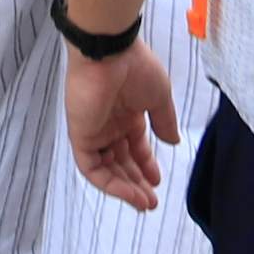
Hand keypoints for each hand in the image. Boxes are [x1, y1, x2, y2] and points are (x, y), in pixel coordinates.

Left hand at [65, 39, 178, 211]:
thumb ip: (164, 121)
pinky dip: (109, 184)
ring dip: (124, 188)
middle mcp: (109, 124)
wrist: (109, 51)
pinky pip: (92, 167)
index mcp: (126, 113)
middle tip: (151, 201)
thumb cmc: (135, 66)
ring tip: (144, 202)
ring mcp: (94, 130)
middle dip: (136, 183)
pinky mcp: (80, 136)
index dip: (146, 165)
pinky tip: (128, 194)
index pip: (135, 146)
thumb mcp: (159, 96)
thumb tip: (173, 142)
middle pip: (120, 161)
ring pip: (106, 169)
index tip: (157, 181)